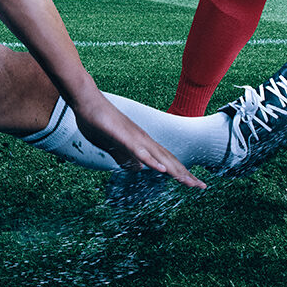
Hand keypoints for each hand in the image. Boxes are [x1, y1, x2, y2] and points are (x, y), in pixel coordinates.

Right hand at [74, 97, 205, 189]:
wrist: (86, 99)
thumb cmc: (97, 120)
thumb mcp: (112, 144)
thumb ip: (124, 156)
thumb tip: (137, 169)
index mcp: (140, 142)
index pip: (164, 159)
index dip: (179, 171)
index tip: (193, 183)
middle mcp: (141, 139)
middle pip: (167, 159)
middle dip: (184, 173)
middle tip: (201, 187)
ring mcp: (133, 137)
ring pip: (157, 156)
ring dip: (173, 169)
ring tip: (188, 182)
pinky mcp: (122, 136)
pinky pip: (138, 151)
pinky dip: (151, 160)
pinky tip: (160, 169)